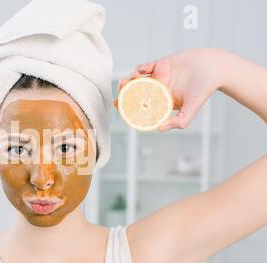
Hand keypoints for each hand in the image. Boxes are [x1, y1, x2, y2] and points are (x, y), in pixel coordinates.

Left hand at [114, 48, 228, 130]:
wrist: (214, 67)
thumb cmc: (204, 89)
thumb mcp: (191, 109)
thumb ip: (178, 122)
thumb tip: (159, 129)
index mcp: (163, 101)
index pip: (143, 106)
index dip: (131, 108)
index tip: (121, 111)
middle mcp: (159, 89)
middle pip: (136, 93)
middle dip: (125, 95)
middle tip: (118, 98)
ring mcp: (160, 76)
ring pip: (138, 79)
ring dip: (129, 81)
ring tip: (124, 83)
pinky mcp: (162, 63)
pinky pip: (146, 66)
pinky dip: (140, 68)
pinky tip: (139, 72)